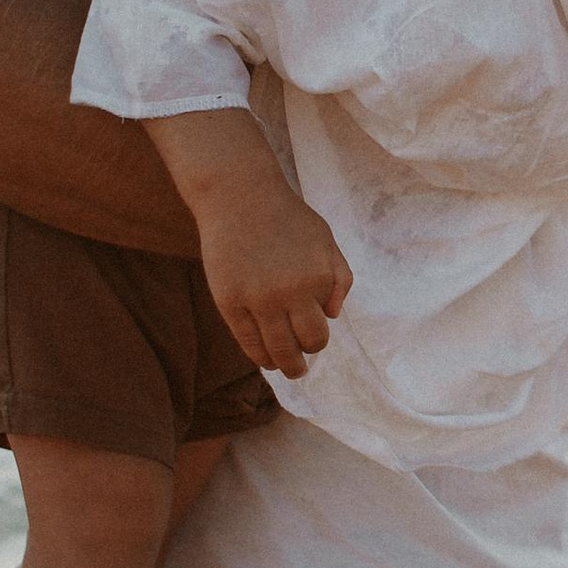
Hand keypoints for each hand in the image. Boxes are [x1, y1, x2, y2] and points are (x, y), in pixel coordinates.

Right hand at [196, 176, 352, 376]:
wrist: (240, 198)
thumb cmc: (287, 218)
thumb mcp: (326, 241)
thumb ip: (338, 277)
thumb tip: (333, 316)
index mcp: (316, 280)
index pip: (320, 330)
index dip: (317, 340)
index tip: (313, 340)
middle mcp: (287, 294)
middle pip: (300, 345)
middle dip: (302, 359)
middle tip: (301, 365)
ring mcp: (256, 299)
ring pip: (273, 349)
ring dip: (283, 365)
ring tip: (286, 369)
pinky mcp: (229, 301)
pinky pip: (246, 340)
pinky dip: (258, 355)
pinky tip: (264, 360)